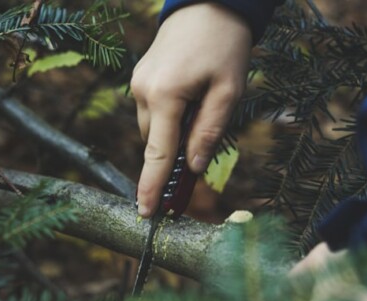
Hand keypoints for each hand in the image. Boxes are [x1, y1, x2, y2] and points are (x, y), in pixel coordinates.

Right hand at [131, 3, 251, 216]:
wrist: (208, 4)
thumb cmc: (225, 46)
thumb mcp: (228, 92)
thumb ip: (208, 133)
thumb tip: (192, 169)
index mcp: (165, 95)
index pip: (157, 154)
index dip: (152, 187)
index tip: (146, 214)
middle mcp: (143, 91)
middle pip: (154, 144)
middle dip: (171, 157)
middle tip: (197, 161)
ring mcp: (138, 84)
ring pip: (152, 129)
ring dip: (171, 136)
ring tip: (200, 113)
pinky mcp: (141, 78)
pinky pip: (151, 112)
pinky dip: (167, 120)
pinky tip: (188, 103)